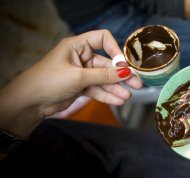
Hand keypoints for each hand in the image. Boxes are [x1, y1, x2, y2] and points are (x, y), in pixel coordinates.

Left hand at [0, 30, 141, 136]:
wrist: (29, 103)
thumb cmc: (48, 81)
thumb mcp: (79, 76)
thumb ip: (104, 75)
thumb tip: (126, 72)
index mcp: (77, 46)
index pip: (102, 39)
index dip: (115, 50)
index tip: (123, 64)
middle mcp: (81, 57)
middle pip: (107, 63)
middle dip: (121, 75)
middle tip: (136, 83)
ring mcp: (81, 73)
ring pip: (104, 79)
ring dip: (116, 87)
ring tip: (127, 96)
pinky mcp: (81, 87)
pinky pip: (98, 89)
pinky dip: (107, 95)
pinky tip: (118, 100)